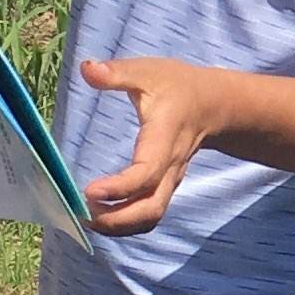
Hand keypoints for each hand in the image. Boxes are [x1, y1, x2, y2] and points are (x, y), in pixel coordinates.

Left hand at [79, 57, 237, 234]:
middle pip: (151, 208)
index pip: (147, 172)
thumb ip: (118, 73)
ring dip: (118, 226)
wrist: (213, 104)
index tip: (89, 191)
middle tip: (80, 213)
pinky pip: (148, 213)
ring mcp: (170, 180)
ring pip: (150, 216)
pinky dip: (124, 223)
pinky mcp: (164, 186)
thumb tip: (87, 68)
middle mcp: (170, 166)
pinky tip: (99, 215)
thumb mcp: (148, 72)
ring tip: (84, 218)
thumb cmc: (177, 86)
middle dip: (117, 220)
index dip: (120, 187)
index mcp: (165, 138)